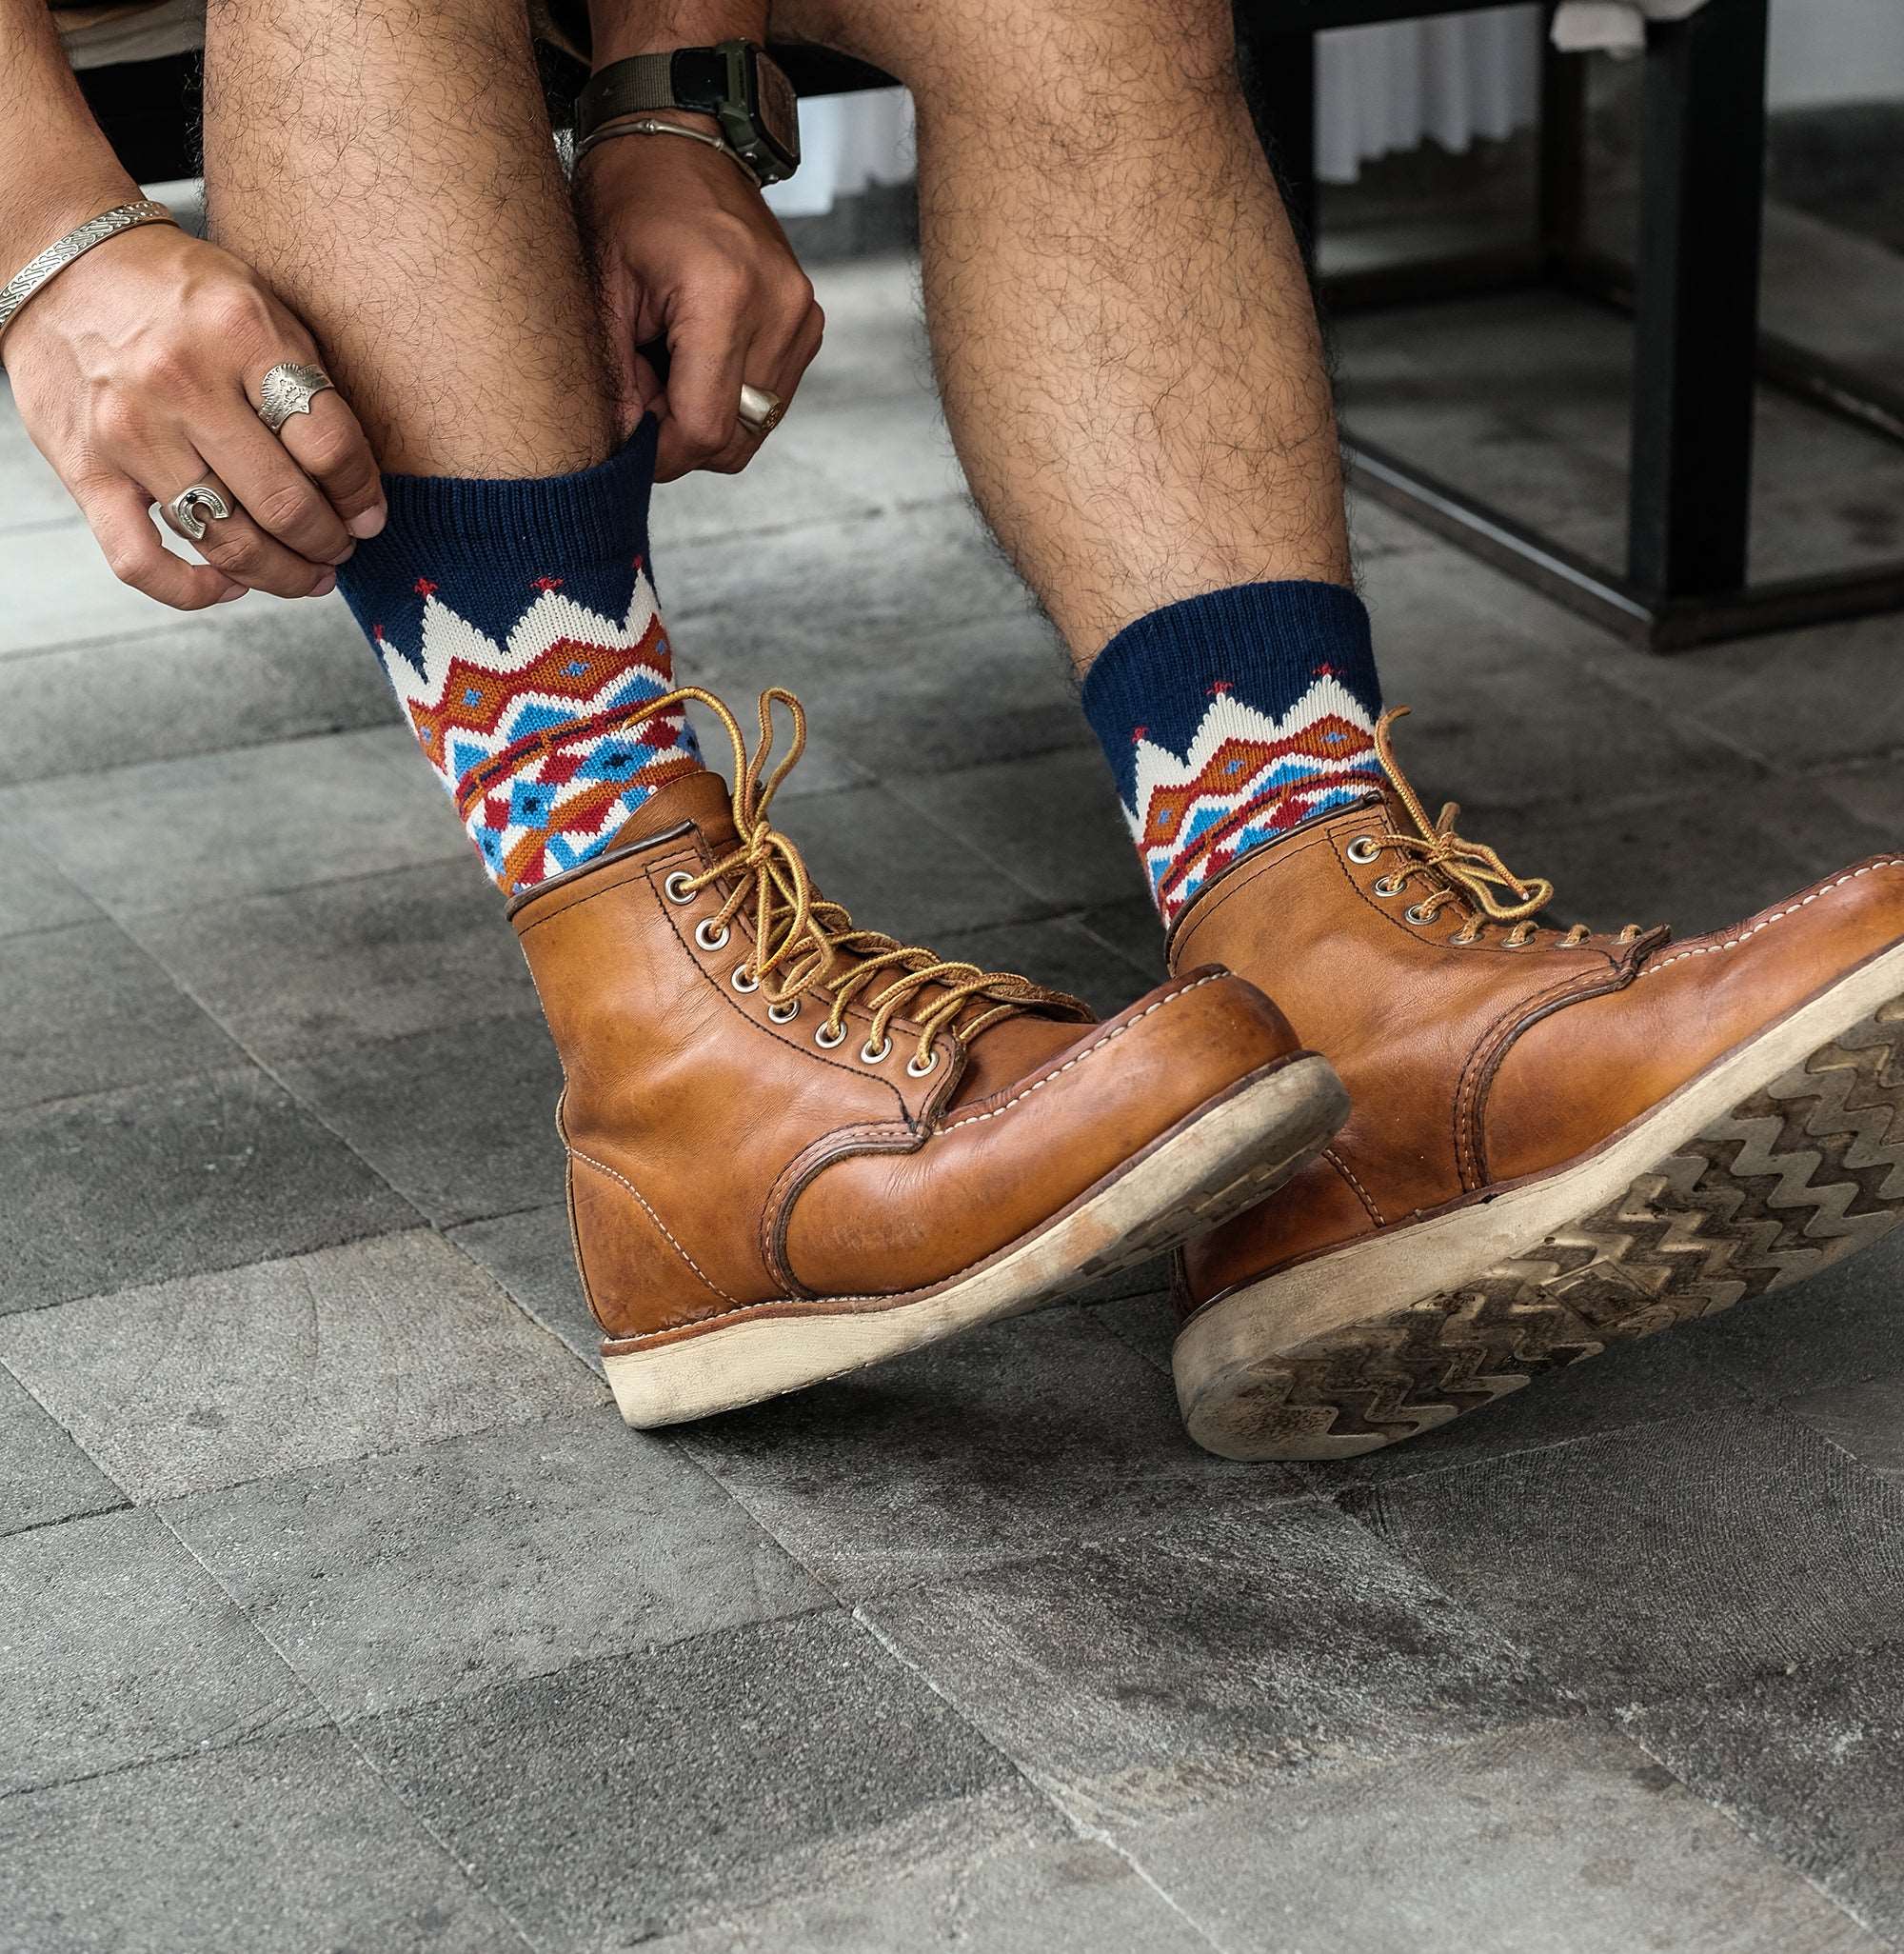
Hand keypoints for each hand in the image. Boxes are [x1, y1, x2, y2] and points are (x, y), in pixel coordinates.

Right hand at [2, 217, 385, 609]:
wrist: (62, 267)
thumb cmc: (179, 294)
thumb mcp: (260, 305)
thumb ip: (308, 385)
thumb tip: (356, 487)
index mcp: (239, 332)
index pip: (329, 445)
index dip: (361, 497)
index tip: (368, 516)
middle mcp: (182, 381)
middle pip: (284, 504)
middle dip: (329, 543)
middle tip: (340, 548)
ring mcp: (129, 431)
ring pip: (227, 541)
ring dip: (281, 575)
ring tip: (307, 574)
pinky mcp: (86, 469)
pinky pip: (141, 562)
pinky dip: (192, 591)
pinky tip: (228, 585)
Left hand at [576, 119, 823, 480]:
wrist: (681, 136)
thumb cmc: (630, 197)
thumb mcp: (601, 290)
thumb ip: (614, 382)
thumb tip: (626, 451)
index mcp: (725, 296)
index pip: (707, 429)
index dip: (663, 453)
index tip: (630, 441)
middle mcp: (779, 308)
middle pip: (736, 439)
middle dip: (683, 435)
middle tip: (642, 387)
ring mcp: (802, 316)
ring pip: (756, 425)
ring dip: (707, 413)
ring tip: (668, 358)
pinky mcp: (808, 321)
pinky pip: (770, 396)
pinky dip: (730, 392)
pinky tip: (698, 349)